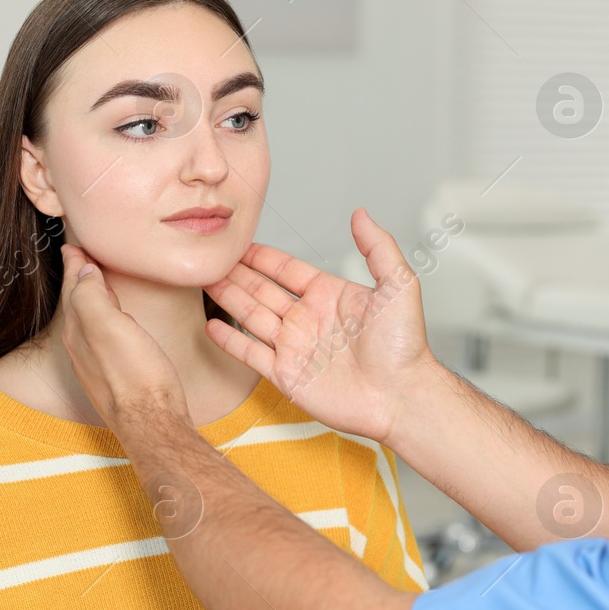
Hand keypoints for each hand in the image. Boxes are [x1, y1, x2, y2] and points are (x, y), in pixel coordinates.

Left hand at [57, 243, 190, 436]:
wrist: (153, 425)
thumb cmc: (138, 378)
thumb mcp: (111, 327)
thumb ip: (91, 296)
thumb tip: (82, 271)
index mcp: (80, 330)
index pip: (74, 287)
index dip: (75, 264)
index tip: (74, 245)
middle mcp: (83, 347)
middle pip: (78, 303)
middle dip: (79, 279)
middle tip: (81, 258)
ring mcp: (97, 364)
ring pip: (88, 321)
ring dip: (90, 299)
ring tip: (95, 283)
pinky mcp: (114, 377)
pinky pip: (101, 339)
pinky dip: (104, 321)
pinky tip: (116, 324)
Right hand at [203, 208, 439, 443]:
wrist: (400, 396)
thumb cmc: (403, 346)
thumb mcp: (398, 285)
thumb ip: (378, 247)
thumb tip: (361, 214)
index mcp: (329, 296)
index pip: (287, 270)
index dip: (262, 257)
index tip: (239, 243)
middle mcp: (309, 320)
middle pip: (263, 290)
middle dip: (237, 274)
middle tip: (211, 258)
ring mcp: (295, 348)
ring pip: (252, 316)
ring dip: (229, 299)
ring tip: (205, 281)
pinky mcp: (286, 376)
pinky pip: (251, 354)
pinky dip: (231, 340)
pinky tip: (212, 325)